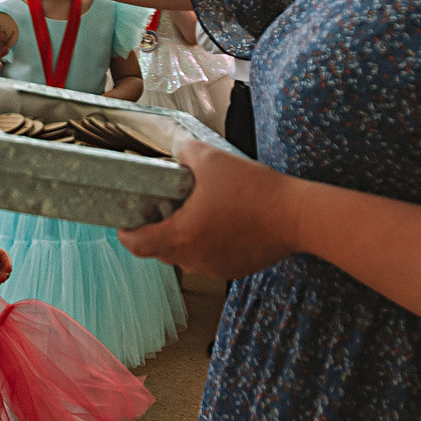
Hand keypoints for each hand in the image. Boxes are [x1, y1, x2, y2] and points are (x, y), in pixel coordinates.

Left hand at [118, 141, 295, 279]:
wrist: (297, 216)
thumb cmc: (255, 190)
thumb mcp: (213, 159)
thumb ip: (185, 152)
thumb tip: (175, 150)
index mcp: (181, 235)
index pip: (136, 245)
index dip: (125, 233)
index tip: (124, 221)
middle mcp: (194, 258)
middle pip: (159, 252)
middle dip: (154, 233)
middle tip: (160, 210)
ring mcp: (214, 267)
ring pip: (185, 257)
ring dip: (182, 239)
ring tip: (193, 215)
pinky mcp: (234, 269)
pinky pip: (209, 260)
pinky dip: (206, 245)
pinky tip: (219, 224)